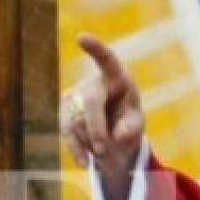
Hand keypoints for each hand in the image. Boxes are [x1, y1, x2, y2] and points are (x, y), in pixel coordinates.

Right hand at [60, 33, 143, 172]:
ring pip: (77, 120)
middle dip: (97, 129)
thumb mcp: (135, 124)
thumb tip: (118, 135)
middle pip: (90, 103)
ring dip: (91, 141)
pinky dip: (76, 148)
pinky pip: (67, 130)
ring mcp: (75, 94)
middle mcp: (93, 82)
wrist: (112, 131)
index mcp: (117, 77)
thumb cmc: (128, 120)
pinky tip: (84, 163)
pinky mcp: (64, 110)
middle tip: (105, 151)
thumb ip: (131, 128)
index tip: (81, 37)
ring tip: (105, 152)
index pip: (108, 60)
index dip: (95, 49)